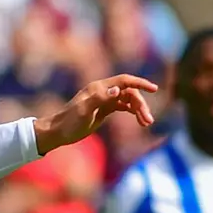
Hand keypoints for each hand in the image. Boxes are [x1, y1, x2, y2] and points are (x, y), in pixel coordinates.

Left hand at [34, 75, 158, 154]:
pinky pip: (122, 106)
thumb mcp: (84, 112)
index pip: (124, 81)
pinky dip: (132, 112)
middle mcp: (102, 91)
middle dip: (141, 105)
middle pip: (129, 93)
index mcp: (98, 88)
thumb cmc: (69, 122)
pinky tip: (140, 120)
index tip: (154, 89)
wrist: (57, 132)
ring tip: (146, 123)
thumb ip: (99, 99)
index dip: (140, 83)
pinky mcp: (103, 109)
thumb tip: (117, 90)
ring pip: (127, 100)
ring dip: (138, 110)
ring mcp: (103, 100)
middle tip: (148, 121)